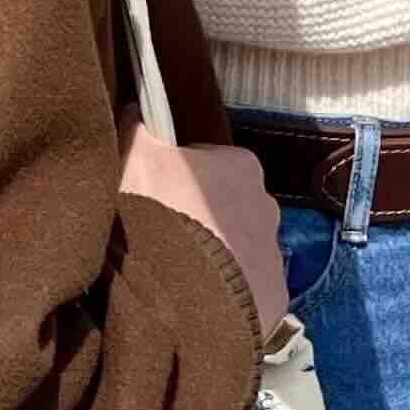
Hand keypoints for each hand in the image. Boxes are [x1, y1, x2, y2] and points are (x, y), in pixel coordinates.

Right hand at [118, 116, 292, 331]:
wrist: (184, 297)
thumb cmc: (162, 215)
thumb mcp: (136, 160)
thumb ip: (137, 129)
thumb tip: (134, 108)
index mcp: (241, 165)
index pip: (204, 167)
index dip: (174, 184)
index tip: (155, 203)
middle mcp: (268, 206)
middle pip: (225, 209)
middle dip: (201, 222)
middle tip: (166, 240)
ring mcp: (274, 255)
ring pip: (239, 250)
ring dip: (216, 259)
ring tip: (181, 276)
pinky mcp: (275, 297)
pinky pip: (248, 290)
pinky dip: (228, 294)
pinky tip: (200, 301)